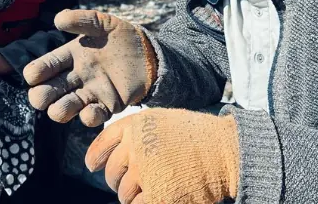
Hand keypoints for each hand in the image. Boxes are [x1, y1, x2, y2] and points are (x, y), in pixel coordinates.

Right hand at [22, 10, 157, 126]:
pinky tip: (90, 110)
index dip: (37, 71)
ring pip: (66, 107)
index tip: (32, 76)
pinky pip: (93, 116)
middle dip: (41, 96)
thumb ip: (82, 20)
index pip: (47, 66)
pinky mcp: (108, 105)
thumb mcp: (103, 23)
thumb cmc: (122, 37)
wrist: (150, 54)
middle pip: (50, 91)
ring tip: (60, 109)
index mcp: (71, 56)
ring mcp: (91, 92)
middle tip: (40, 97)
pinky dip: (89, 116)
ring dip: (60, 110)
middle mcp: (77, 76)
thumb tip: (57, 19)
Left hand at [85, 109, 239, 203]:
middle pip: (112, 173)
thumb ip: (137, 134)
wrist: (224, 151)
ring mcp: (145, 172)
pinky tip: (155, 198)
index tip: (93, 166)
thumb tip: (116, 154)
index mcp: (135, 126)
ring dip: (133, 196)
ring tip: (150, 191)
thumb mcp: (162, 122)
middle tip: (130, 184)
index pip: (103, 144)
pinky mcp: (157, 195)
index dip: (95, 157)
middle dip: (118, 181)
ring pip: (124, 194)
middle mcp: (135, 147)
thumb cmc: (197, 137)